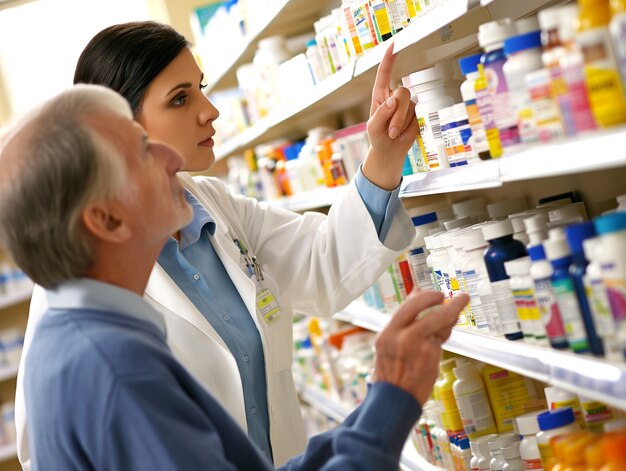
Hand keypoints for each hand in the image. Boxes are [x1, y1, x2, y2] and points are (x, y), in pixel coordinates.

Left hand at [362, 45, 419, 190]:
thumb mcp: (373, 127)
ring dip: (401, 123)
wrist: (389, 151)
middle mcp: (395, 96)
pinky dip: (409, 128)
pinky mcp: (418, 113)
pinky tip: (403, 133)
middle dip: (397, 114)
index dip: (389, 59)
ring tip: (394, 134)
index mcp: (380, 95)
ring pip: (411, 106)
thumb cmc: (378, 136)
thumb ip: (381, 113)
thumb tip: (392, 100)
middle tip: (390, 131)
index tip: (393, 45)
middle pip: (402, 93)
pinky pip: (418, 116)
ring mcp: (408, 104)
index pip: (385, 73)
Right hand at [372, 289, 468, 404]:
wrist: (394, 399)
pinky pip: (441, 339)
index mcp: (387, 333)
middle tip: (461, 298)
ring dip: (452, 315)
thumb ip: (404, 320)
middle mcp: (401, 338)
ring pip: (439, 324)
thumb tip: (417, 292)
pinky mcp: (431, 357)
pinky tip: (445, 332)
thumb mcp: (389, 343)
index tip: (436, 294)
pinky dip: (444, 333)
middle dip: (446, 301)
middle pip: (427, 311)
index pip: (408, 306)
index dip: (425, 296)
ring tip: (459, 306)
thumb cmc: (391, 369)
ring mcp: (417, 347)